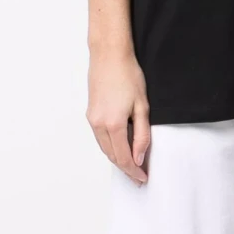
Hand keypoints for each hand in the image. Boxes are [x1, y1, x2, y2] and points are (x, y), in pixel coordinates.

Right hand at [86, 49, 149, 184]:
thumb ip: (142, 134)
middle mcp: (98, 125)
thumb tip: (138, 158)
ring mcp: (92, 119)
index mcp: (113, 124)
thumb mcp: (142, 105)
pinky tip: (120, 146)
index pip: (124, 157)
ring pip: (104, 148)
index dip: (134, 171)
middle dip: (125, 168)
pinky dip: (110, 146)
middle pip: (112, 156)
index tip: (143, 178)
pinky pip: (100, 137)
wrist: (109, 55)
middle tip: (138, 176)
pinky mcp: (90, 113)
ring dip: (117, 158)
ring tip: (131, 165)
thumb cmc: (128, 74)